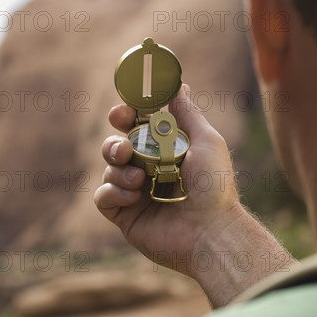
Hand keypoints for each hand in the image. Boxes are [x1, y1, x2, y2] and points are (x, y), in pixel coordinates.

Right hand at [94, 84, 295, 306]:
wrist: (210, 230)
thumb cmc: (214, 185)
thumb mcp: (205, 140)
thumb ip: (187, 113)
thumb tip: (179, 85)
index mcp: (165, 151)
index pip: (136, 128)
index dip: (124, 117)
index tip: (121, 114)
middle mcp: (148, 169)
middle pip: (116, 146)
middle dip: (114, 144)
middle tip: (125, 149)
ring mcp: (135, 193)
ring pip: (108, 169)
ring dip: (119, 169)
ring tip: (139, 179)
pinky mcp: (124, 215)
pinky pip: (102, 196)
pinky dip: (113, 192)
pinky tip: (134, 196)